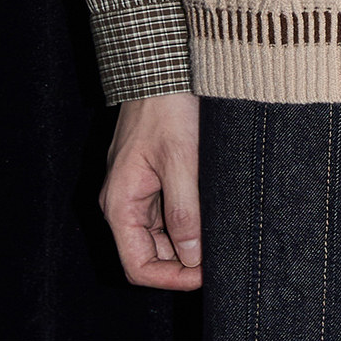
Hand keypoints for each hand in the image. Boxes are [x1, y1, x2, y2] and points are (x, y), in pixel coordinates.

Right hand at [100, 89, 202, 290]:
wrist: (161, 62)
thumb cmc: (167, 105)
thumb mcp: (181, 159)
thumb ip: (184, 210)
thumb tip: (193, 255)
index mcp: (121, 203)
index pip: (138, 265)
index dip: (171, 278)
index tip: (205, 274)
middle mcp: (123, 200)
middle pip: (149, 252)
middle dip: (182, 260)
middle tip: (219, 255)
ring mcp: (136, 187)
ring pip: (160, 232)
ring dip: (187, 238)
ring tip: (219, 231)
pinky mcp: (150, 174)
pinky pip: (166, 209)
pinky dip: (187, 216)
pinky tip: (210, 209)